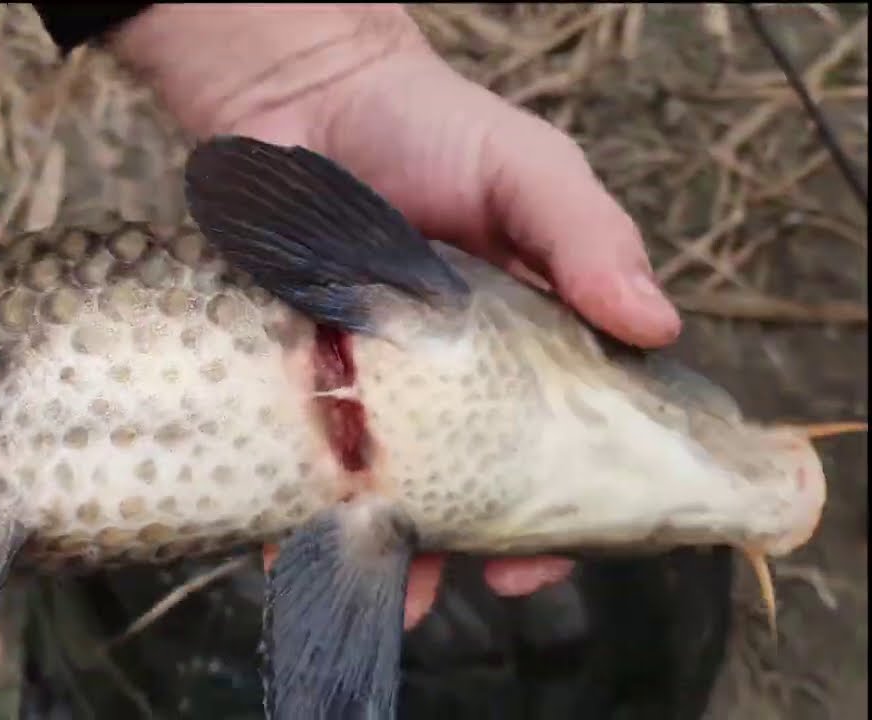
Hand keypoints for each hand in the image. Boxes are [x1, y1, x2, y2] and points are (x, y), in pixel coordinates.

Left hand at [114, 5, 680, 625]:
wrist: (303, 94)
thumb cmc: (428, 125)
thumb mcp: (527, 168)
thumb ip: (585, 237)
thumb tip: (657, 327)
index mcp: (526, 339)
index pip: (560, 439)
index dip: (564, 504)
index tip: (548, 556)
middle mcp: (450, 373)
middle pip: (469, 480)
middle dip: (469, 544)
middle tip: (456, 583)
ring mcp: (371, 377)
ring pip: (384, 480)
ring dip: (381, 542)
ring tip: (373, 582)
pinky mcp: (298, 369)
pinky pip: (301, 447)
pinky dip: (294, 498)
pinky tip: (287, 540)